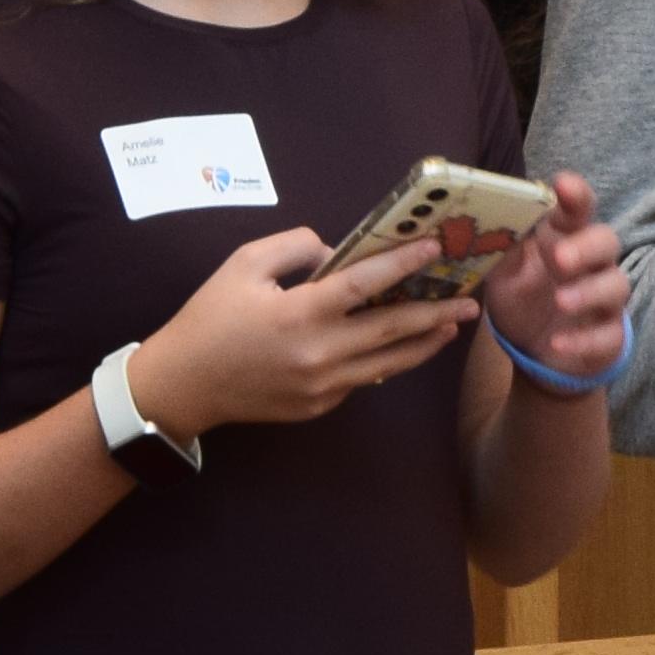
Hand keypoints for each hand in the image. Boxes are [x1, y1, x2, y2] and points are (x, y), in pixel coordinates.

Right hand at [134, 224, 472, 443]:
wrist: (183, 385)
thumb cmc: (211, 317)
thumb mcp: (245, 264)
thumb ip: (297, 247)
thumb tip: (337, 255)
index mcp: (301, 314)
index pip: (366, 284)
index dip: (404, 263)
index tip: (435, 247)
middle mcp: (319, 354)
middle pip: (393, 330)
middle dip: (437, 313)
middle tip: (471, 301)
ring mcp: (322, 387)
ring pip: (388, 364)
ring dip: (425, 343)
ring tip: (453, 326)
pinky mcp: (318, 406)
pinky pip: (362, 379)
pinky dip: (386, 361)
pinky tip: (403, 346)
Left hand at [479, 173, 631, 390]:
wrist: (534, 351)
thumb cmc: (523, 298)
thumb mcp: (504, 273)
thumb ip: (502, 250)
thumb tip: (487, 225)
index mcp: (565, 238)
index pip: (577, 209)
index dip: (575, 194)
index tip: (563, 183)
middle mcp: (591, 264)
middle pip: (606, 242)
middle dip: (586, 247)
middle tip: (560, 257)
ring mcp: (604, 299)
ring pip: (615, 285)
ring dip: (589, 291)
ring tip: (561, 301)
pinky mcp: (608, 335)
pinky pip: (607, 334)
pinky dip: (584, 339)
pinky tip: (558, 343)